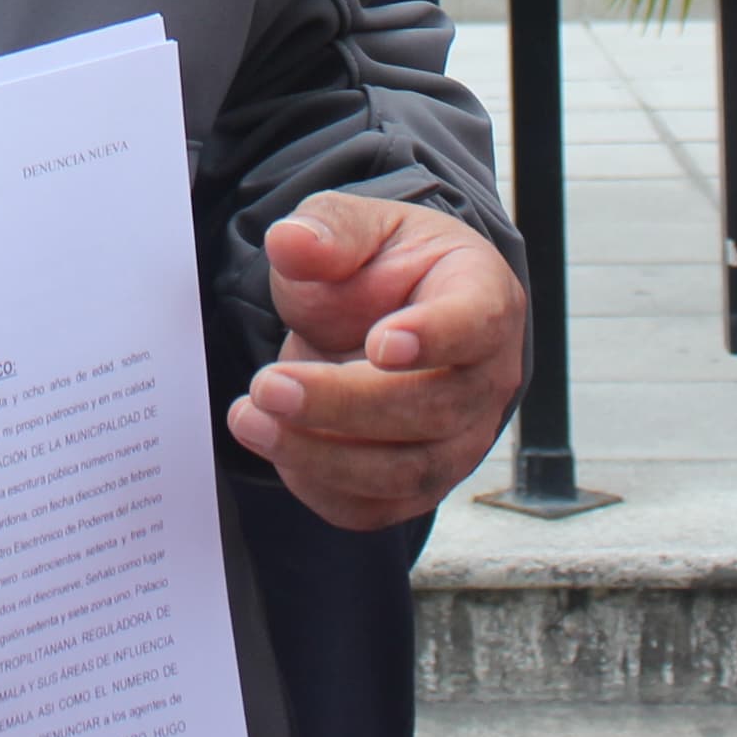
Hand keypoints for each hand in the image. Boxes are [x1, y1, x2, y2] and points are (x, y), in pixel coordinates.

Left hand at [222, 193, 525, 527]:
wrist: (385, 318)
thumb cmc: (381, 269)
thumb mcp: (355, 228)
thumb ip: (328, 231)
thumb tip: (291, 242)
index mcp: (483, 297)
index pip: (475, 324)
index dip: (433, 337)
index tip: (379, 343)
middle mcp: (486, 379)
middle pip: (431, 409)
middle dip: (342, 404)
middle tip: (268, 386)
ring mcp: (459, 441)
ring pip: (403, 471)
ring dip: (320, 454)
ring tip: (251, 420)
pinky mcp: (420, 484)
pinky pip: (374, 507)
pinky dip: (319, 487)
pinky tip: (275, 445)